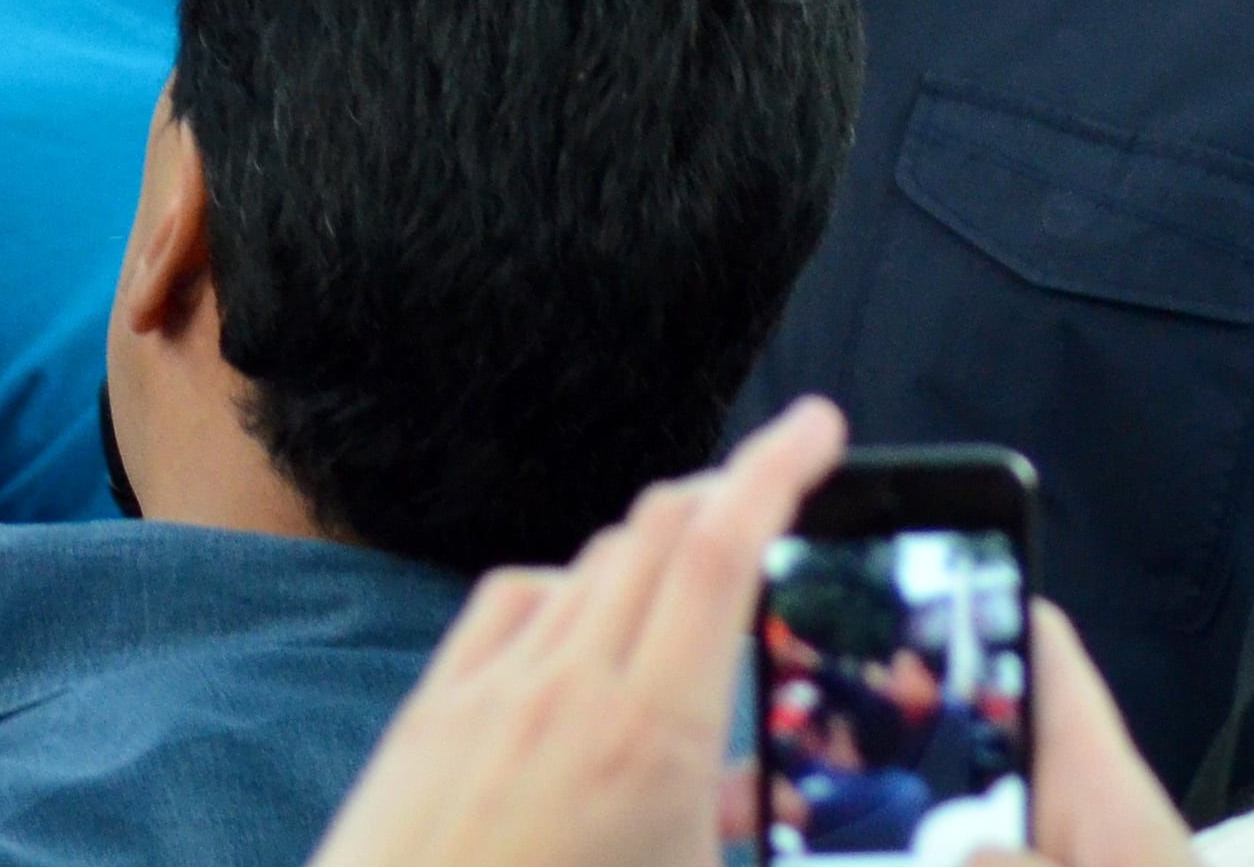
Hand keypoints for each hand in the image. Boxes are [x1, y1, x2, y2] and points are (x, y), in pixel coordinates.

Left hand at [306, 401, 846, 866]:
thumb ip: (734, 832)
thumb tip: (748, 793)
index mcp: (649, 739)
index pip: (721, 555)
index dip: (777, 473)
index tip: (820, 428)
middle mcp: (567, 691)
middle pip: (658, 532)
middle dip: (731, 486)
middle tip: (785, 481)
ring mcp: (491, 692)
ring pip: (589, 562)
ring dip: (655, 544)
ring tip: (702, 567)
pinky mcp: (433, 712)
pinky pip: (513, 603)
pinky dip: (569, 587)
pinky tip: (584, 618)